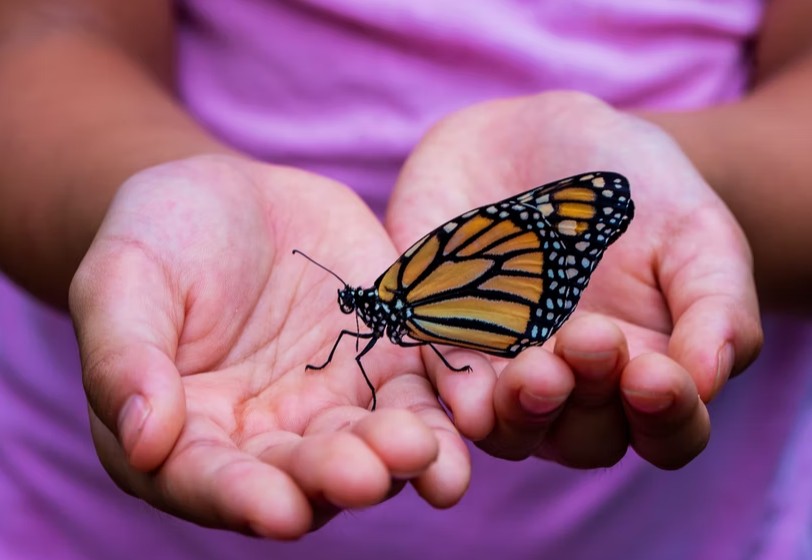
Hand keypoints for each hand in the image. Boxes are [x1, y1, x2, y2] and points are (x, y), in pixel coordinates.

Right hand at [69, 155, 468, 537]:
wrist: (232, 197)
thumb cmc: (158, 238)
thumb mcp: (122, 281)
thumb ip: (125, 358)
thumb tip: (142, 440)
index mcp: (190, 435)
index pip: (211, 481)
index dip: (241, 499)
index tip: (277, 510)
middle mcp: (269, 436)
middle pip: (304, 474)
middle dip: (337, 477)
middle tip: (368, 474)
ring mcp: (335, 401)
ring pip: (373, 444)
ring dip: (403, 457)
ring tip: (427, 453)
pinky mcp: (389, 361)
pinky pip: (423, 390)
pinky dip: (448, 405)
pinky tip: (474, 412)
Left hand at [386, 92, 762, 468]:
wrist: (541, 135)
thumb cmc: (636, 189)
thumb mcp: (695, 232)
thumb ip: (716, 305)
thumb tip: (708, 379)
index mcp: (644, 371)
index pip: (667, 431)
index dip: (667, 417)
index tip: (656, 375)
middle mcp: (572, 386)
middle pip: (583, 438)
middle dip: (588, 401)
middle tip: (589, 339)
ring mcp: (503, 369)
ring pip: (509, 428)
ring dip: (521, 412)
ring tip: (534, 370)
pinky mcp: (440, 339)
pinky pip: (440, 380)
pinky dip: (453, 389)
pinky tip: (466, 389)